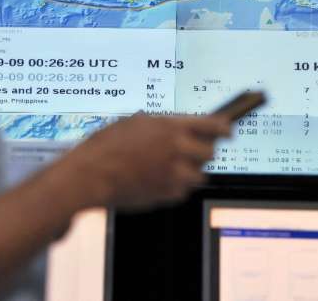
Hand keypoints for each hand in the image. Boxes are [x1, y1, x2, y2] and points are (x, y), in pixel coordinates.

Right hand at [68, 112, 230, 210]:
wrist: (89, 175)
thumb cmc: (105, 146)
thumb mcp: (135, 123)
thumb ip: (163, 125)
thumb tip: (181, 128)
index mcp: (171, 127)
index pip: (213, 125)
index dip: (225, 128)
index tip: (228, 131)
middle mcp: (177, 149)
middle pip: (211, 153)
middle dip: (204, 152)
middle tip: (193, 152)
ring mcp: (173, 173)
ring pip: (199, 175)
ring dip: (191, 171)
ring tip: (172, 168)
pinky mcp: (166, 194)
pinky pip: (182, 191)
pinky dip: (175, 187)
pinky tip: (159, 181)